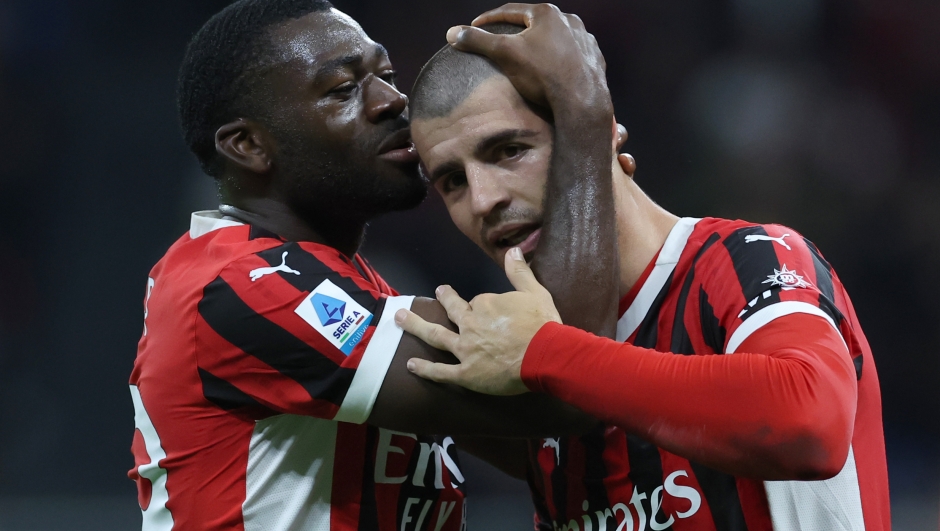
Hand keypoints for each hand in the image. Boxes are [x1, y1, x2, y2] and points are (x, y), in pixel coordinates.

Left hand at [394, 247, 560, 394]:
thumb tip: (513, 250)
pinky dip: (425, 369)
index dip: (484, 306)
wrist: (546, 354)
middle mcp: (470, 324)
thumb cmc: (542, 324)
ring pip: (436, 336)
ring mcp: (465, 350)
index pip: (478, 302)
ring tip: (399, 319)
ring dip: (416, 326)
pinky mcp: (466, 374)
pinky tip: (410, 365)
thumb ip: (519, 272)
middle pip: (451, 311)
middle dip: (443, 300)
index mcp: (485, 304)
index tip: (493, 310)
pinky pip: (441, 372)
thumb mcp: (534, 292)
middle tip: (437, 293)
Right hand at [447, 3, 610, 113]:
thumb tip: (452, 33)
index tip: (475, 27)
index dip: (489, 20)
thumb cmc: (542, 74)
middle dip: (518, 31)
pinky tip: (554, 70)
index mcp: (547, 13)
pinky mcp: (595, 58)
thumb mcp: (505, 54)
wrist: (581, 101)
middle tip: (502, 41)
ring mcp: (585, 39)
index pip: (510, 11)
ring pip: (557, 38)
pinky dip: (561, 59)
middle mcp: (570, 20)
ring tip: (529, 57)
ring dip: (542, 44)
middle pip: (535, 23)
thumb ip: (478, 41)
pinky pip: (573, 55)